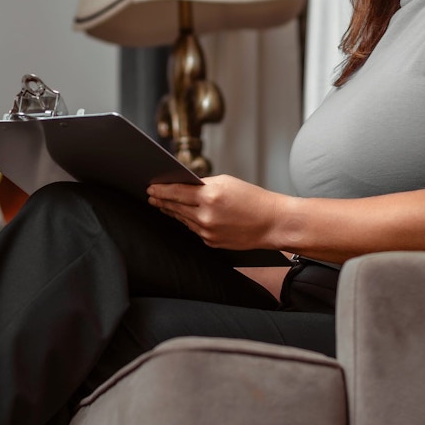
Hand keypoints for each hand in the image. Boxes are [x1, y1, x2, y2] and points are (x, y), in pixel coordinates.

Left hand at [147, 175, 282, 249]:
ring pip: (183, 219)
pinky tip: (183, 215)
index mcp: (210, 196)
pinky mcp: (211, 242)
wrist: (272, 223)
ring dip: (172, 211)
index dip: (161, 190)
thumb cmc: (254, 200)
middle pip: (176, 207)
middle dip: (162, 201)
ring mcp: (208, 232)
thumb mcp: (227, 182)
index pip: (177, 192)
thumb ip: (204, 184)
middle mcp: (207, 216)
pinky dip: (189, 221)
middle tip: (152, 196)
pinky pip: (194, 229)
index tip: (151, 187)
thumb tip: (185, 186)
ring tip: (163, 205)